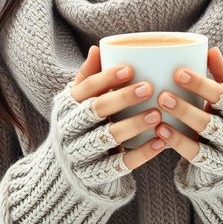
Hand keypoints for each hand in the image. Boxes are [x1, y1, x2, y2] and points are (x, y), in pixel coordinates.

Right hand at [67, 45, 165, 172]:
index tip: (130, 69)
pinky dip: (141, 154)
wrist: (62, 174)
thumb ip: (87, 78)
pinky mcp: (95, 175)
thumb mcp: (76, 103)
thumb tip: (97, 48)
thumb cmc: (77, 126)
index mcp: (67, 106)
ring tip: (157, 114)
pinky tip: (160, 142)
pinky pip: (120, 164)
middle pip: (97, 110)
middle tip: (149, 88)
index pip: (86, 88)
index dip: (107, 78)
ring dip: (134, 124)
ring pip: (109, 137)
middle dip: (123, 98)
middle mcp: (69, 129)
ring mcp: (81, 154)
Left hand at [153, 47, 222, 170]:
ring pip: (204, 138)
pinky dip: (178, 143)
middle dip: (186, 107)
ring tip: (159, 111)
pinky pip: (197, 155)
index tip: (178, 73)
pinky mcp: (218, 167)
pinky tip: (160, 132)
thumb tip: (210, 49)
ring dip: (180, 124)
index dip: (201, 84)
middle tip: (162, 95)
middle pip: (212, 119)